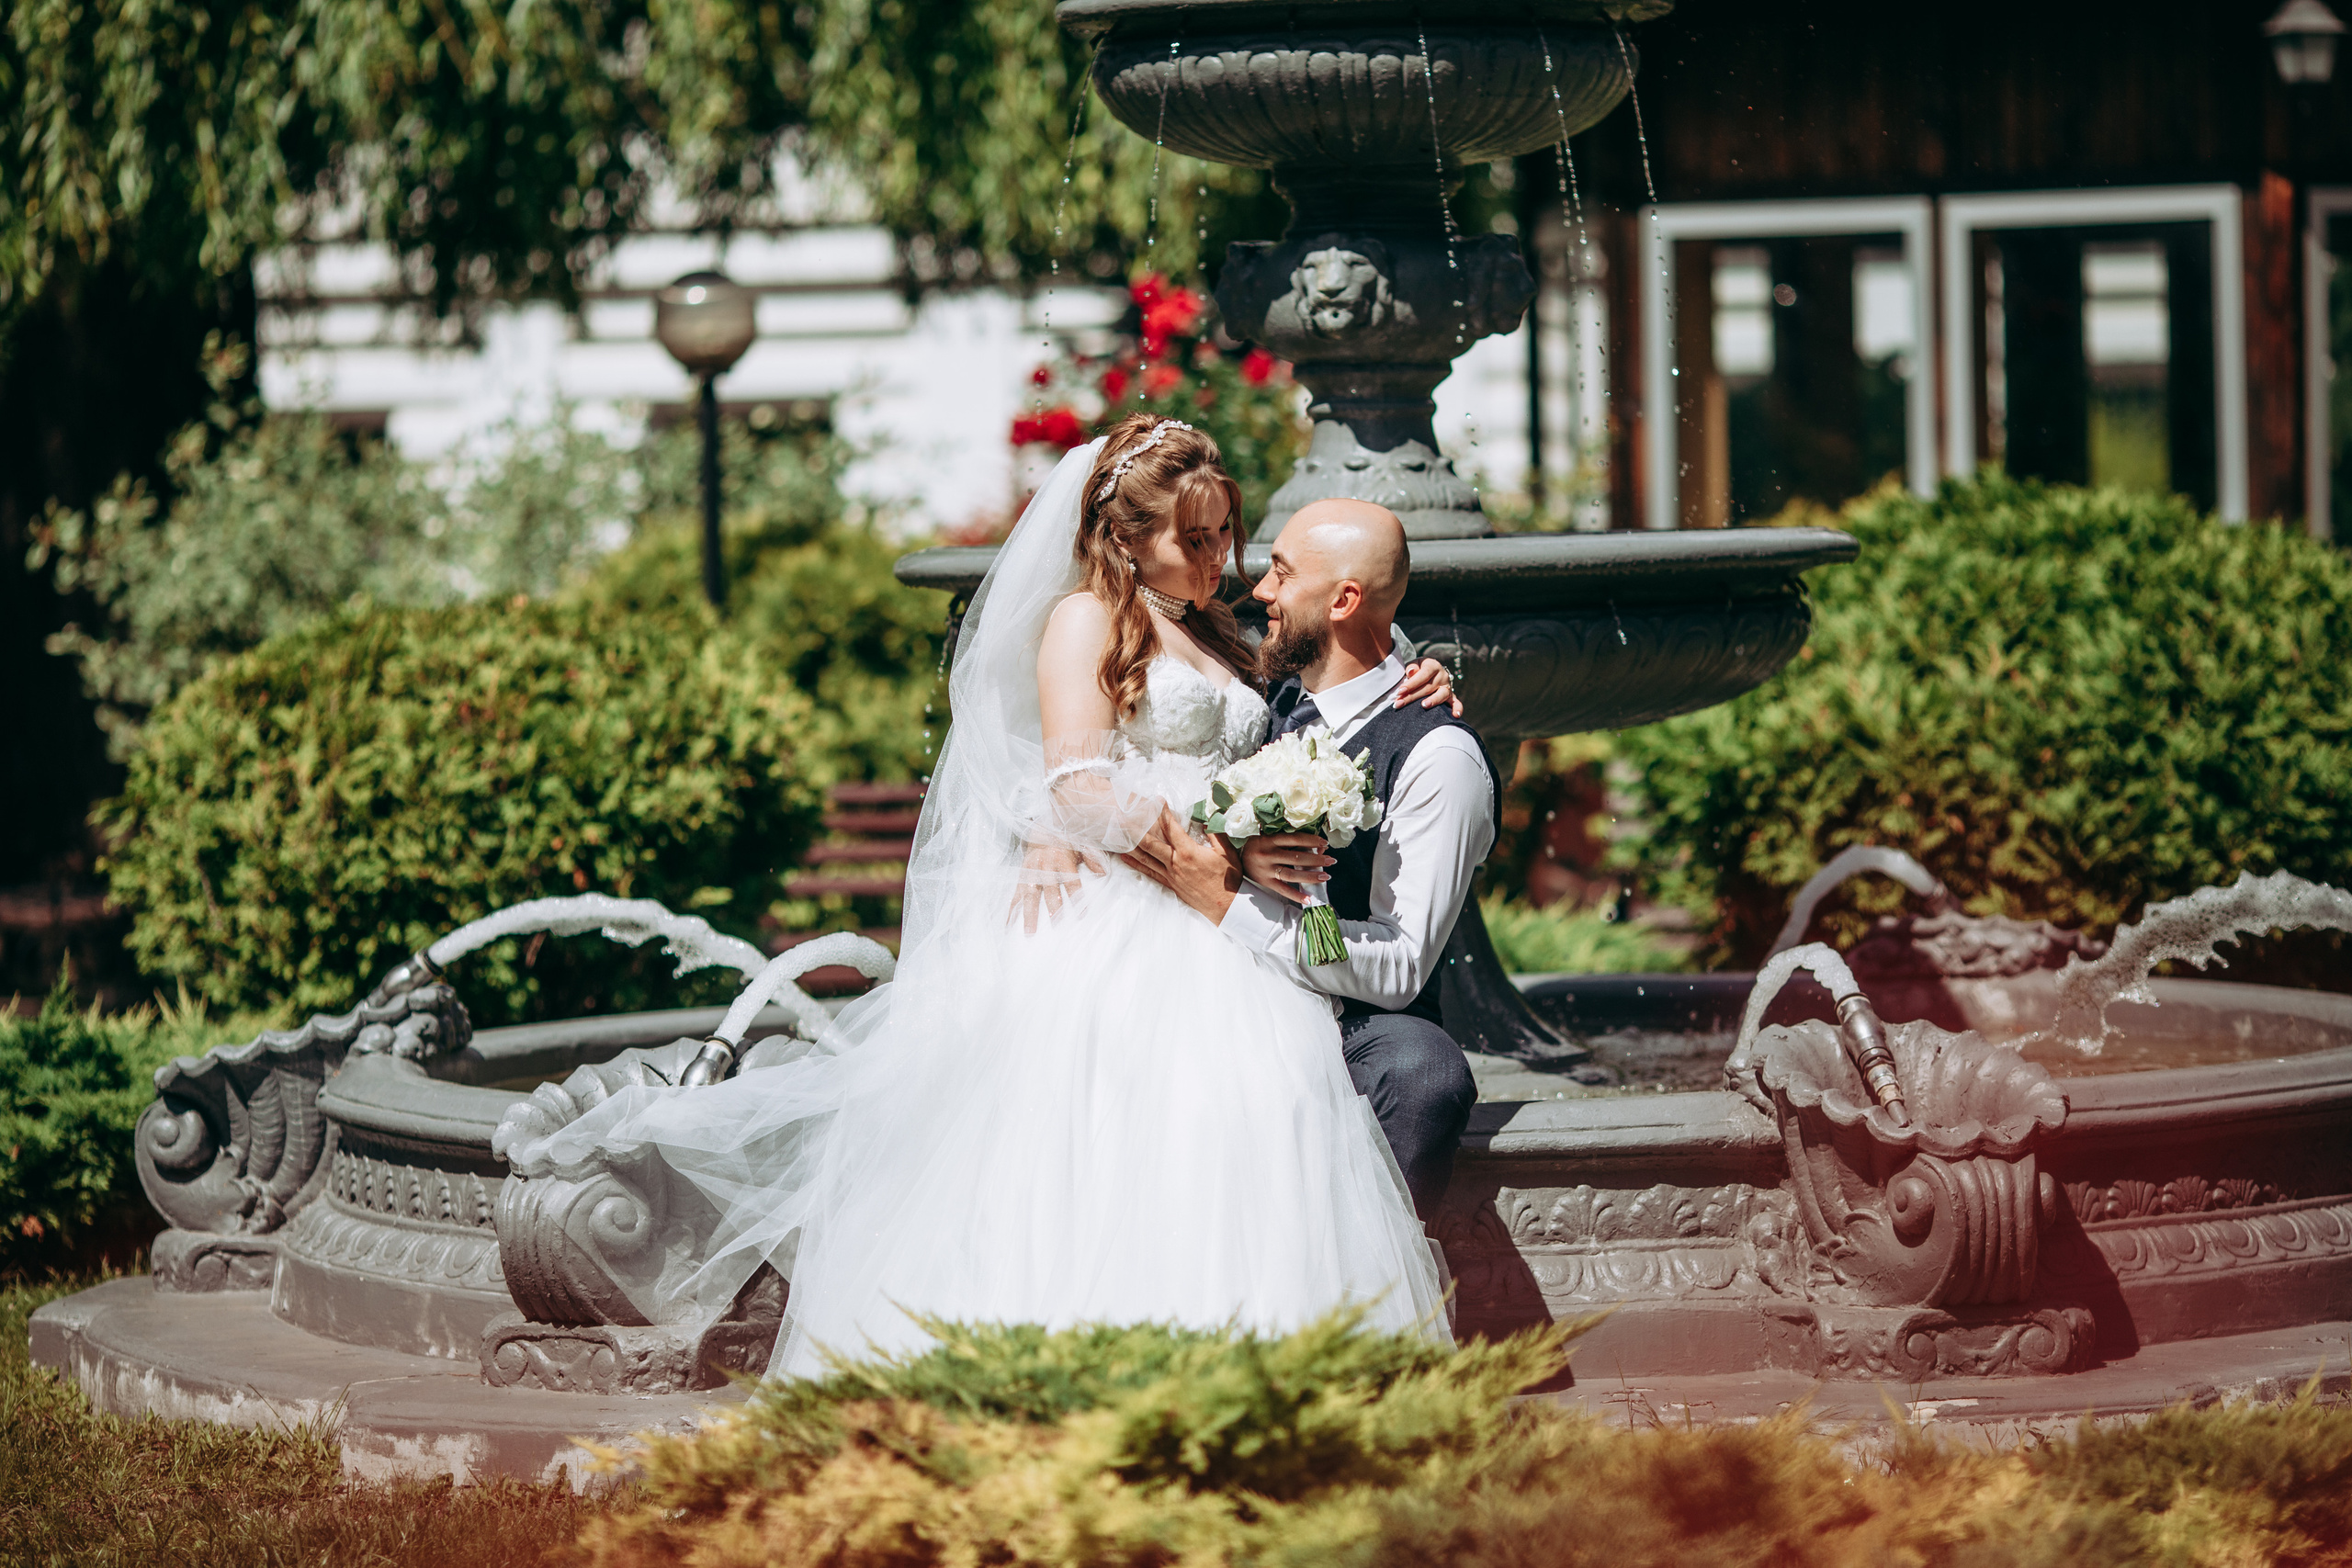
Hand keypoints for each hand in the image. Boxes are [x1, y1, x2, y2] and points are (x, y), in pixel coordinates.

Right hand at [1010, 842, 1103, 933]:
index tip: (1081, 914)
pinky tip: (1009, 924)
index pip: (1071, 881)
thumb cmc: (1065, 841)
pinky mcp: (1021, 876)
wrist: (1041, 832)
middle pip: (1049, 890)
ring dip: (1029, 914)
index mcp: (1062, 859)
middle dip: (1053, 908)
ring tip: (1029, 932)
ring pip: (1029, 895)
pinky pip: (1015, 894)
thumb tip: (1103, 872)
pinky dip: (1012, 910)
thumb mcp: (1082, 844)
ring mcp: (1030, 872)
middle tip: (1056, 925)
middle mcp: (1045, 866)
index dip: (1075, 897)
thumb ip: (1092, 857)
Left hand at [1120, 805, 1241, 922]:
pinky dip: (1136, 864)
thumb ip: (1215, 834)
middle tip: (1123, 818)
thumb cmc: (1228, 879)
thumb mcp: (1227, 853)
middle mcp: (1176, 863)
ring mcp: (1171, 875)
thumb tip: (1207, 821)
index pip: (1172, 829)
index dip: (1164, 814)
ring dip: (1132, 845)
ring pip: (1146, 858)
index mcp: (1189, 852)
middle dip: (1136, 830)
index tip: (1158, 802)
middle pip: (1151, 843)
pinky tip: (1125, 857)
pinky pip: (1150, 872)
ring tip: (1118, 835)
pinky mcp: (1170, 884)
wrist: (1226, 906)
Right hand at [1240, 832, 1331, 906]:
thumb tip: (1315, 845)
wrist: (1234, 856)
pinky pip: (1282, 890)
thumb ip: (1288, 840)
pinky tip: (1309, 899)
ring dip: (1311, 876)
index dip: (1311, 840)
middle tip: (1332, 860)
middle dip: (1316, 859)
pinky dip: (1296, 895)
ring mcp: (1266, 870)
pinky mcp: (1265, 882)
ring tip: (1326, 877)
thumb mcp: (1268, 837)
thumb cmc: (1255, 844)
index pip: (1294, 839)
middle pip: (1297, 858)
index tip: (1325, 842)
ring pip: (1292, 874)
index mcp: (1269, 840)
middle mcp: (1268, 855)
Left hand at [1397, 657, 1462, 716]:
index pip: (1422, 675)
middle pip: (1428, 687)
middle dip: (1412, 696)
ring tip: (1424, 705)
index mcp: (1433, 666)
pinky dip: (1457, 709)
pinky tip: (1455, 715)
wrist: (1429, 672)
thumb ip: (1412, 667)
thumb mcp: (1414, 664)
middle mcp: (1442, 676)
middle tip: (1399, 704)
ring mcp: (1448, 687)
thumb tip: (1411, 672)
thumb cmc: (1418, 670)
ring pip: (1441, 695)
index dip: (1411, 684)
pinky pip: (1456, 703)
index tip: (1400, 691)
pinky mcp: (1452, 697)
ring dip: (1433, 700)